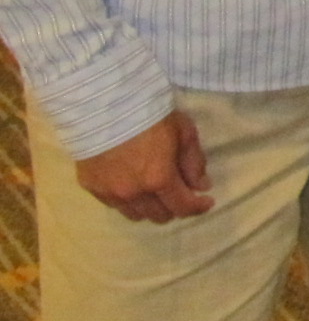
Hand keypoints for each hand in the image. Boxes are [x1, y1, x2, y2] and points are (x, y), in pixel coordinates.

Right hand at [75, 111, 212, 223]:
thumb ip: (194, 163)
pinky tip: (131, 186)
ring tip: (155, 192)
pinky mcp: (90, 187)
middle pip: (160, 216)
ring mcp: (109, 193)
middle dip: (174, 207)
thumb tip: (201, 186)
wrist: (103, 104)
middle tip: (178, 193)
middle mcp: (133, 193)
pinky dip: (127, 201)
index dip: (198, 207)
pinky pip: (114, 205)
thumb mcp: (184, 132)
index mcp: (159, 179)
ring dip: (150, 207)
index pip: (183, 207)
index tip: (206, 201)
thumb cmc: (150, 115)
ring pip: (136, 215)